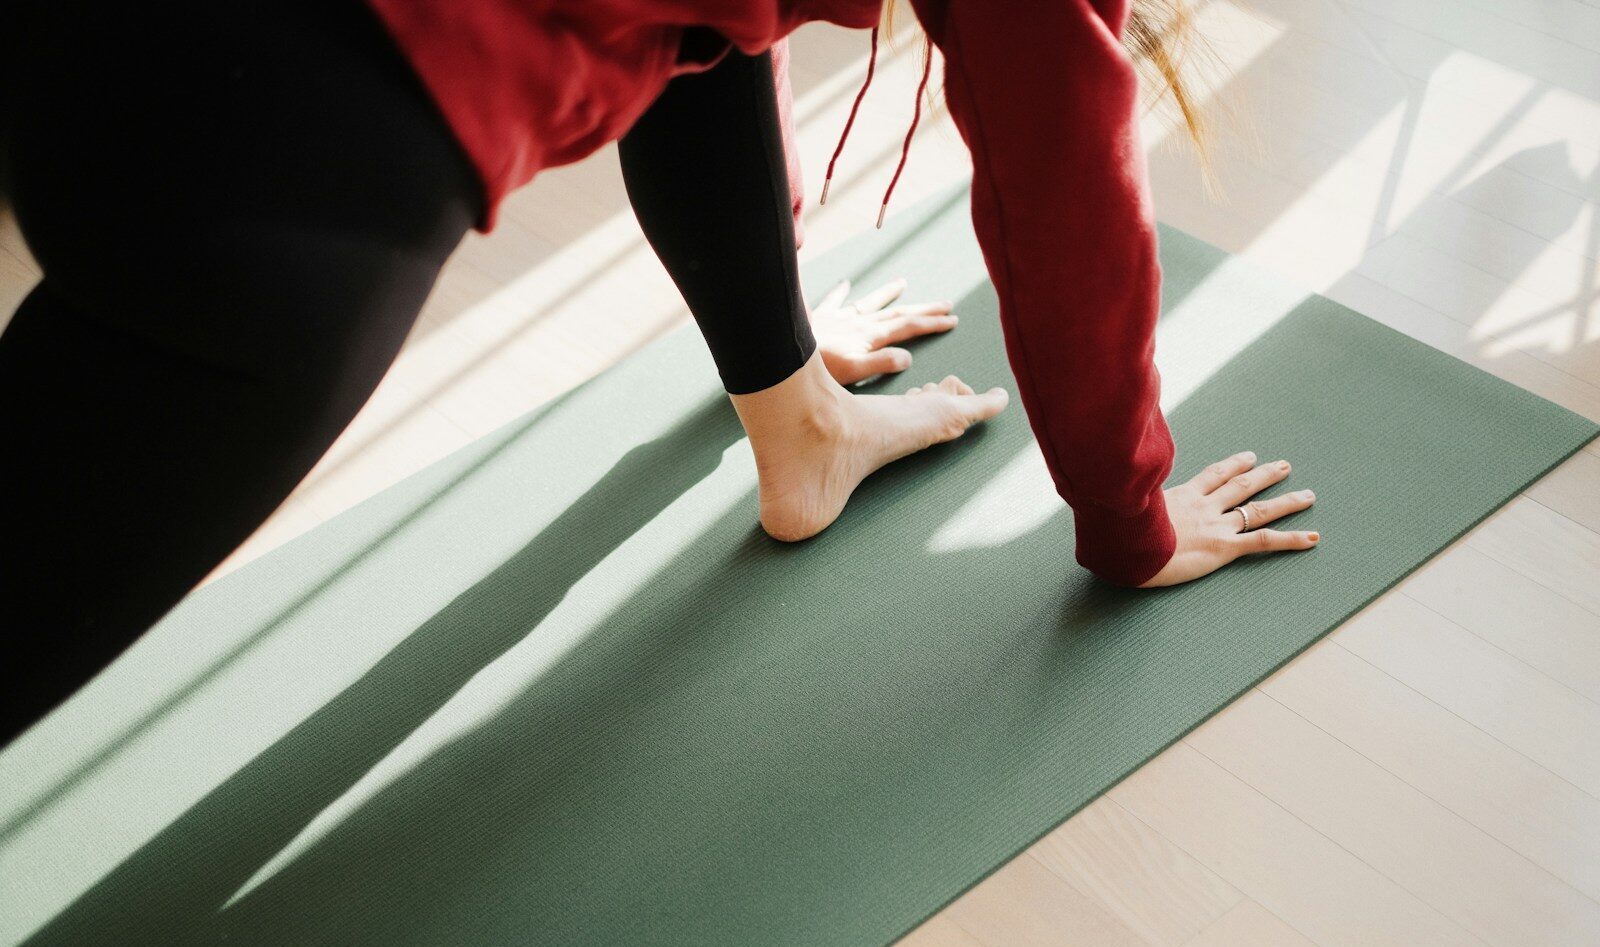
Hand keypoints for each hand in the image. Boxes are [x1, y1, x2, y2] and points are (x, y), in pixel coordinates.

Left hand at [812, 277, 959, 384]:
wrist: (783, 350)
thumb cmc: (817, 368)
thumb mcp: (854, 371)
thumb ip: (881, 364)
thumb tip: (907, 358)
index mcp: (870, 336)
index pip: (908, 327)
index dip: (931, 323)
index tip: (952, 319)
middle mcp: (858, 323)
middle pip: (897, 312)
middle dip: (923, 309)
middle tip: (946, 304)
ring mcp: (840, 318)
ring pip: (870, 302)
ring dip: (888, 293)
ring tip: (903, 283)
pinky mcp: (820, 318)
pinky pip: (833, 301)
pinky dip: (841, 293)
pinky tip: (845, 284)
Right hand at [1139, 451, 1319, 587]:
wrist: (1129, 547)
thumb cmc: (1122, 531)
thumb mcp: (1127, 507)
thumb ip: (1135, 501)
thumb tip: (1118, 498)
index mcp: (1182, 495)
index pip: (1213, 475)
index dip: (1233, 465)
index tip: (1248, 457)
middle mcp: (1204, 507)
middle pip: (1241, 485)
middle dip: (1264, 475)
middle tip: (1282, 466)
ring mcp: (1216, 525)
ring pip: (1258, 508)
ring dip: (1286, 501)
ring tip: (1307, 495)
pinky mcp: (1224, 547)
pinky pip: (1263, 542)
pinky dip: (1291, 540)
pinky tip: (1312, 538)